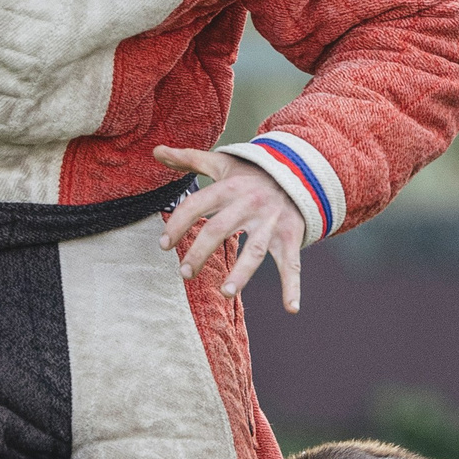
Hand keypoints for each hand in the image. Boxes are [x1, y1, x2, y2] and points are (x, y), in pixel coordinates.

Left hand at [153, 145, 308, 312]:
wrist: (301, 171)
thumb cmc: (253, 173)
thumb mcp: (223, 163)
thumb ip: (189, 159)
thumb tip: (157, 150)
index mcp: (230, 187)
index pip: (197, 205)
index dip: (178, 224)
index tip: (163, 244)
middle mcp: (249, 204)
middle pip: (220, 229)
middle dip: (200, 252)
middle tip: (184, 273)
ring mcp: (271, 222)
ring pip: (255, 250)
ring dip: (242, 272)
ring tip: (226, 293)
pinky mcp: (290, 236)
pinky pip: (292, 263)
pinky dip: (293, 286)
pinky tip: (291, 308)